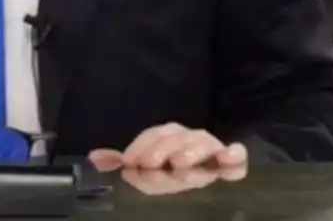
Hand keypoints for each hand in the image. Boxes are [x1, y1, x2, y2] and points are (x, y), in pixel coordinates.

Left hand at [88, 123, 247, 194]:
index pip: (156, 136)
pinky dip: (234, 155)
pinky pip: (237, 161)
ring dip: (190, 151)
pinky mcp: (230, 170)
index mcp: (169, 141)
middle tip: (150, 164)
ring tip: (179, 163)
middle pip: (178, 137)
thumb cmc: (166, 179)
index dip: (142, 146)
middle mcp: (189, 143)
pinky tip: (231, 153)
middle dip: (162, 149)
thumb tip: (95, 158)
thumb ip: (122, 164)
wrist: (194, 196)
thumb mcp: (143, 173)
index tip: (130, 162)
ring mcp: (211, 155)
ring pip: (203, 144)